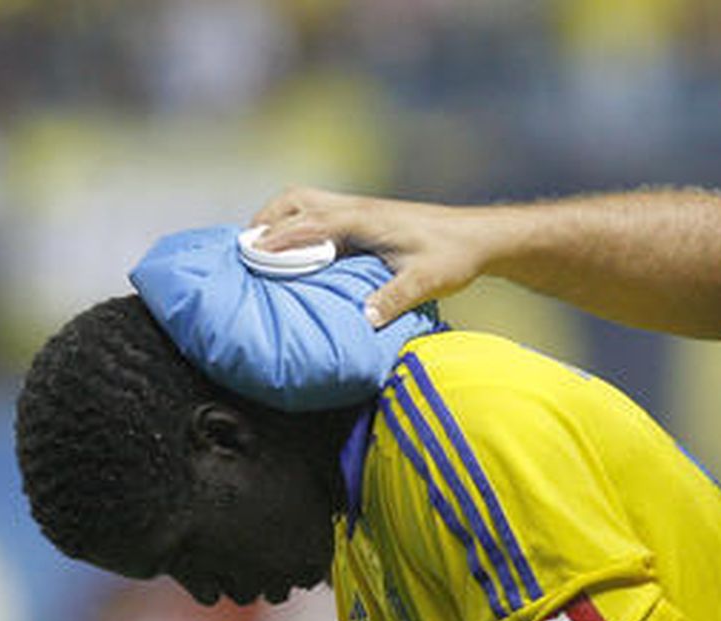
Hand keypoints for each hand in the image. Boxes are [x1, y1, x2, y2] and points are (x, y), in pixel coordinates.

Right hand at [251, 186, 491, 326]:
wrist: (476, 237)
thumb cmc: (452, 256)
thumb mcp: (426, 281)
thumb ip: (394, 299)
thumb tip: (363, 320)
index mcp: (364, 220)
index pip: (311, 224)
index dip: (279, 239)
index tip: (250, 253)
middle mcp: (356, 208)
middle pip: (296, 200)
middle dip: (266, 220)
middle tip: (244, 249)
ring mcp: (358, 209)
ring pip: (303, 200)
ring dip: (278, 217)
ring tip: (258, 245)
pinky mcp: (361, 217)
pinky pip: (316, 211)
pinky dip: (294, 222)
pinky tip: (290, 247)